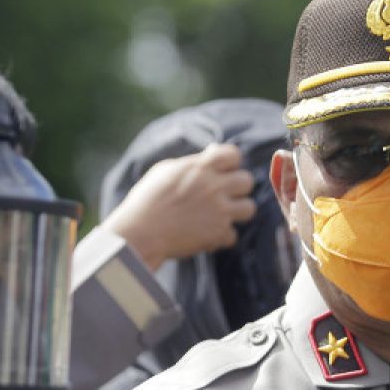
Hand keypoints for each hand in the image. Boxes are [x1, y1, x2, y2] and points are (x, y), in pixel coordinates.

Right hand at [106, 143, 257, 269]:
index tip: (221, 172)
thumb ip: (192, 162)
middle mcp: (213, 187)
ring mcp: (219, 211)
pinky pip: (233, 235)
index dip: (230, 163)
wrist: (139, 233)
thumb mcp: (165, 171)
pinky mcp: (217, 234)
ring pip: (249, 208)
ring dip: (237, 213)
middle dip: (237, 188)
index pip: (233, 154)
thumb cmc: (146, 200)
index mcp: (200, 167)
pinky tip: (206, 235)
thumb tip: (212, 151)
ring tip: (220, 216)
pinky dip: (220, 237)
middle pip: (247, 181)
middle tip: (223, 196)